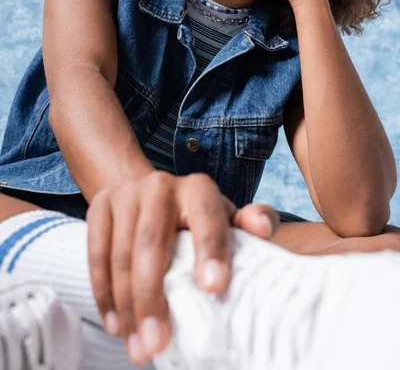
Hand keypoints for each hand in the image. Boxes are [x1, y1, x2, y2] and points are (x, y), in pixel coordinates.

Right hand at [86, 171, 279, 365]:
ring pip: (120, 254)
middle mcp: (160, 185)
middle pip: (151, 243)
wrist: (150, 192)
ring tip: (138, 348)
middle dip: (152, 297)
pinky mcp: (99, 206)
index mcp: (198, 188)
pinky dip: (103, 294)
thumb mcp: (228, 218)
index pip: (207, 218)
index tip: (214, 288)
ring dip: (126, 307)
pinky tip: (115, 325)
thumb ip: (253, 221)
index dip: (211, 250)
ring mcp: (125, 194)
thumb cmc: (198, 216)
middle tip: (158, 344)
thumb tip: (263, 226)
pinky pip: (95, 255)